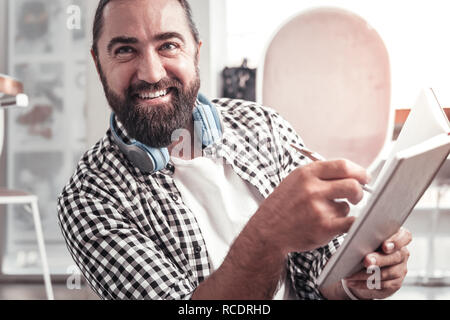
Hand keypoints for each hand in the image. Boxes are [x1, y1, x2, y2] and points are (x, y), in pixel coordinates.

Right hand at [254, 159, 369, 253]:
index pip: (343, 166)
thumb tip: (351, 173)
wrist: (267, 230)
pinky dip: (347, 224)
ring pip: (347, 207)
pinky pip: (349, 223)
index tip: (363, 178)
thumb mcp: (295, 180)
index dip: (359, 172)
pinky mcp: (323, 228)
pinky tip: (336, 224)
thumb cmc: (283, 205)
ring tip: (324, 215)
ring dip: (341, 211)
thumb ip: (320, 175)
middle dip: (359, 191)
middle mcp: (312, 189)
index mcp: (306, 174)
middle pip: (352, 185)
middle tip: (357, 196)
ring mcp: (318, 209)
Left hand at [344, 227, 411, 298]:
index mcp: (398, 237)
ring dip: (367, 274)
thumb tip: (353, 230)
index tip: (385, 246)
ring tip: (351, 274)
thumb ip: (366, 234)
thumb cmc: (368, 246)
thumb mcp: (368, 237)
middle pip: (395, 256)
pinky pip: (380, 285)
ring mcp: (400, 269)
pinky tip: (352, 281)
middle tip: (366, 261)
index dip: (397, 241)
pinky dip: (363, 283)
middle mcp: (402, 253)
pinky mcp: (395, 283)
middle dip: (379, 259)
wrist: (369, 266)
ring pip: (386, 273)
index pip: (405, 236)